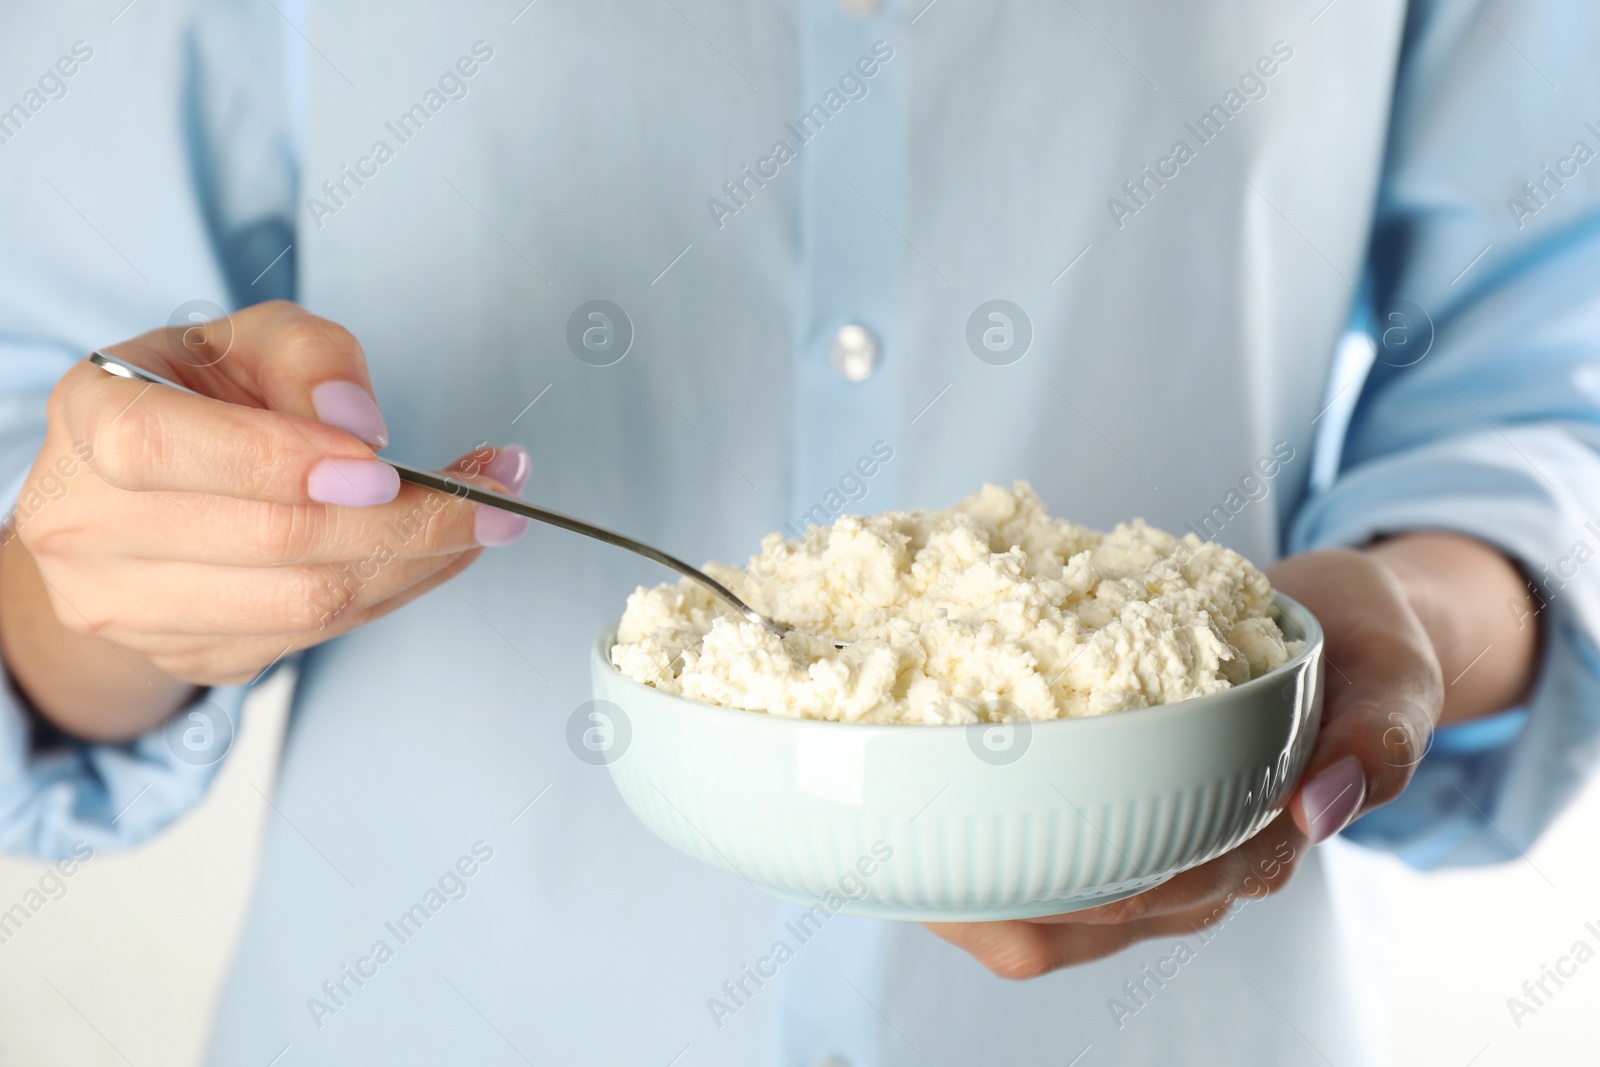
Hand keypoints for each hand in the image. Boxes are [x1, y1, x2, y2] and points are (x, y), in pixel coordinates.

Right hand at [0, 301, 531, 740]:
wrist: (146, 494)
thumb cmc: (206, 398)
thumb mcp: (249, 338)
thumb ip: (308, 355)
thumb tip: (358, 422)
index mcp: (91, 420)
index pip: (166, 449)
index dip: (282, 460)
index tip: (386, 463)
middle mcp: (88, 527)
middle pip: (268, 543)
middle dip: (409, 517)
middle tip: (500, 486)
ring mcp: (134, 608)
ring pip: (307, 605)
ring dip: (424, 560)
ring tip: (492, 513)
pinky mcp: (194, 657)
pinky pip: (318, 635)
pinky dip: (399, 590)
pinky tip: (443, 547)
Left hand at [927, 537, 1533, 978]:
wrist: (1339, 626)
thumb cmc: (1364, 651)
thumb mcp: (1397, 677)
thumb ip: (1379, 738)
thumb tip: (1324, 806)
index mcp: (1255, 846)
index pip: (1158, 892)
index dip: (1080, 884)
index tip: (1006, 844)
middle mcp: (1193, 869)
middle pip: (1076, 923)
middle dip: (988, 895)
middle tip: (905, 840)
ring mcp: (1146, 851)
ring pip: (1040, 912)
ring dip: (962, 877)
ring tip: (887, 833)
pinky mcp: (1109, 818)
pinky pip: (1030, 859)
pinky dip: (970, 836)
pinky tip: (915, 801)